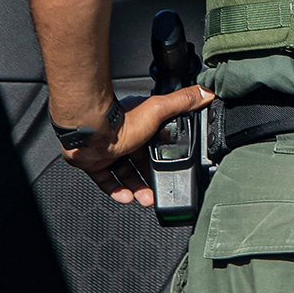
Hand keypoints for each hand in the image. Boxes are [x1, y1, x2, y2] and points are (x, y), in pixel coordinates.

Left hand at [61, 85, 214, 206]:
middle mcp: (123, 137)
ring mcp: (108, 151)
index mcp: (139, 124)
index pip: (155, 144)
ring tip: (145, 199)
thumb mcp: (158, 110)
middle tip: (158, 192)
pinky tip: (126, 196)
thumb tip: (205, 93)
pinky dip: (116, 190)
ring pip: (125, 174)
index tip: (171, 172)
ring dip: (136, 188)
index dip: (163, 159)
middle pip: (141, 163)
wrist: (88, 134)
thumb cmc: (120, 122)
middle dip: (150, 179)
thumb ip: (181, 102)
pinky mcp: (94, 163)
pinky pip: (107, 181)